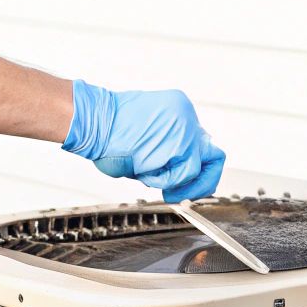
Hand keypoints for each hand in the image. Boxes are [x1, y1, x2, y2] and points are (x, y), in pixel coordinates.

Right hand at [62, 81, 225, 202]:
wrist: (94, 122)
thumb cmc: (110, 133)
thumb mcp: (147, 137)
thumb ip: (169, 150)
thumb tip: (185, 173)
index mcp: (179, 110)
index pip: (201, 144)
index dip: (195, 170)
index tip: (185, 184)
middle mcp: (187, 115)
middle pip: (212, 156)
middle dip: (201, 183)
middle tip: (184, 196)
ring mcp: (187, 127)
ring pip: (197, 169)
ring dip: (175, 182)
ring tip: (150, 176)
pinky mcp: (182, 142)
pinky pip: (185, 174)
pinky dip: (166, 180)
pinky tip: (147, 171)